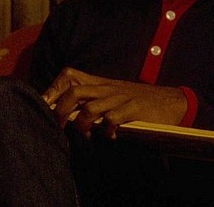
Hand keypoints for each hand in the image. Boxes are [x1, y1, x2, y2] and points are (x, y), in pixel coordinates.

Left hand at [43, 67, 186, 137]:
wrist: (171, 101)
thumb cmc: (138, 100)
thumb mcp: (113, 94)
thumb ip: (92, 97)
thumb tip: (65, 109)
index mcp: (100, 84)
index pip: (70, 76)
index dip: (53, 89)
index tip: (43, 106)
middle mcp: (107, 88)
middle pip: (75, 92)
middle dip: (61, 111)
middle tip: (58, 127)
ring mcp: (120, 98)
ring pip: (91, 107)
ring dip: (83, 124)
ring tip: (87, 136)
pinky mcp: (134, 108)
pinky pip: (113, 119)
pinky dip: (107, 131)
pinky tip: (111, 138)